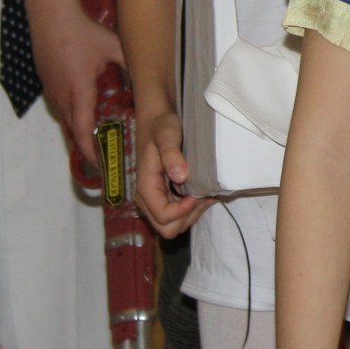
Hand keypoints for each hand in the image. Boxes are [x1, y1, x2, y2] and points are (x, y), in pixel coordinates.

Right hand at [34, 9, 126, 153]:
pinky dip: (71, 115)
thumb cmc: (83, 32)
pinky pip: (59, 106)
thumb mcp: (113, 48)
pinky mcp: (47, 82)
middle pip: (72, 131)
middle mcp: (62, 96)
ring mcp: (52, 90)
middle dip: (86, 147)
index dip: (90, 152)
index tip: (100, 165)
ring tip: (95, 140)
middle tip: (103, 158)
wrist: (51, 15)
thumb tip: (149, 76)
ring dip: (78, 132)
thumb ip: (130, 64)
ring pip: (64, 119)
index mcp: (79, 92)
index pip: (82, 132)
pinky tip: (84, 111)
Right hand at [133, 109, 208, 237]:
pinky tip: (200, 191)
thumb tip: (181, 176)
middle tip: (202, 195)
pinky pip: (177, 214)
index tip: (196, 193)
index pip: (163, 217)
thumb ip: (171, 154)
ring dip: (191, 213)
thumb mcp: (167, 134)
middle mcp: (147, 198)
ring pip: (174, 225)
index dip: (183, 211)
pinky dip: (191, 208)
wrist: (156, 120)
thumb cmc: (160, 126)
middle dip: (188, 216)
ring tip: (203, 192)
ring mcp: (155, 199)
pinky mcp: (163, 196)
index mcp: (146, 187)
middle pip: (167, 228)